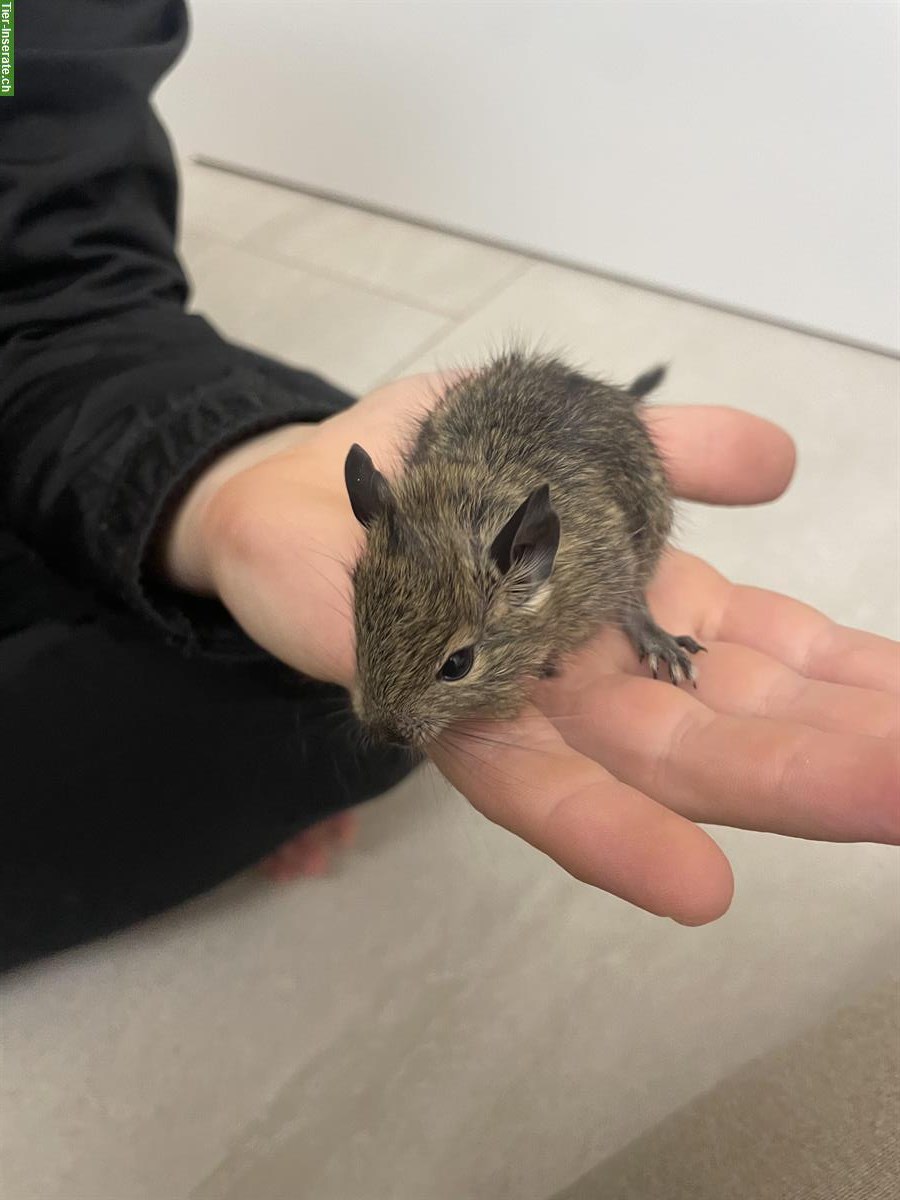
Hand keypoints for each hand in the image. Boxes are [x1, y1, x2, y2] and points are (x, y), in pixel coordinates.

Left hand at [161, 375, 899, 924]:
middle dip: (841, 750)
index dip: (849, 681)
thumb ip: (672, 454)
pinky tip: (700, 884)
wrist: (294, 495)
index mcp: (633, 609)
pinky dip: (611, 835)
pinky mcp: (442, 718)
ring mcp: (526, 706)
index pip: (763, 656)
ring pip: (662, 767)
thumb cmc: (436, 470)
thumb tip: (780, 458)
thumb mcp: (573, 436)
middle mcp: (593, 676)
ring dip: (774, 790)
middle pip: (735, 726)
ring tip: (888, 805)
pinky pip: (530, 789)